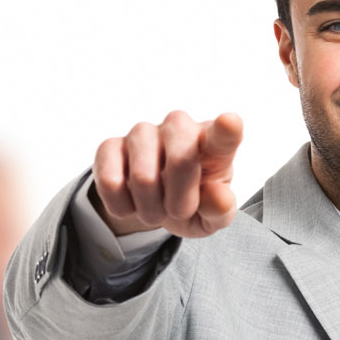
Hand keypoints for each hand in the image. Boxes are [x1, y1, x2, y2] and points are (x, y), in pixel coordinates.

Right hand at [92, 111, 243, 238]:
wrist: (156, 202)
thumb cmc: (192, 201)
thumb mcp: (211, 216)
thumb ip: (220, 210)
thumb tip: (219, 199)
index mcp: (213, 143)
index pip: (223, 134)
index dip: (227, 129)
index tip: (230, 123)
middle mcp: (179, 127)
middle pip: (180, 161)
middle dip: (179, 202)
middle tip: (179, 212)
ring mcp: (142, 132)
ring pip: (143, 178)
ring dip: (150, 210)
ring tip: (155, 210)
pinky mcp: (110, 145)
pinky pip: (110, 182)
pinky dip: (122, 207)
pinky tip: (131, 202)